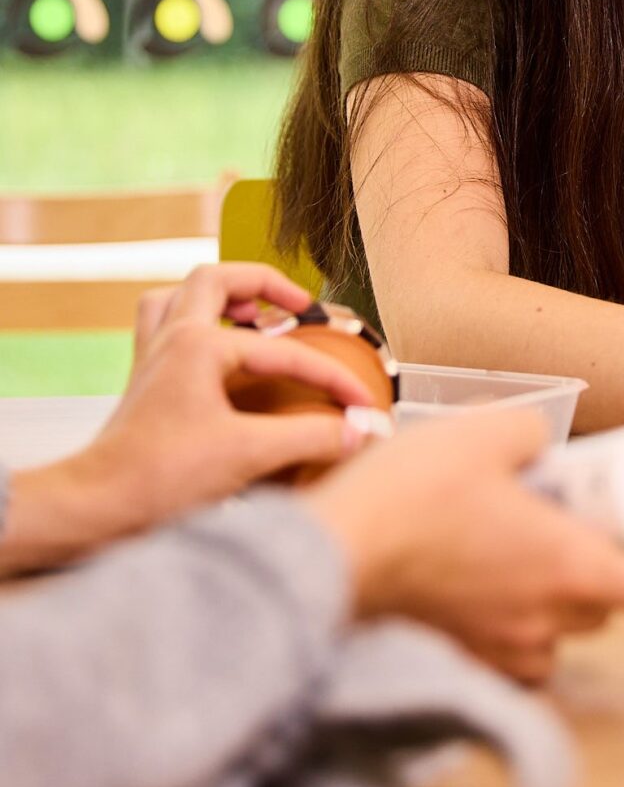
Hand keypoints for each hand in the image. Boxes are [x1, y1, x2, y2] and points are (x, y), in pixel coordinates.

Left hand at [1, 264, 372, 576]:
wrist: (98, 507)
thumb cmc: (156, 478)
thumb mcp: (249, 455)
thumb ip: (311, 437)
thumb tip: (359, 431)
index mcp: (197, 345)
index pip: (283, 351)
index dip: (329, 378)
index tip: (360, 405)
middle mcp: (170, 340)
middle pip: (214, 279)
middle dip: (262, 284)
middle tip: (298, 304)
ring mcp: (152, 361)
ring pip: (178, 298)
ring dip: (216, 298)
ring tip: (250, 315)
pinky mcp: (145, 388)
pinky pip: (163, 333)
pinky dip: (192, 329)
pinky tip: (215, 358)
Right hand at [305, 410, 623, 682]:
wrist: (336, 550)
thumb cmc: (410, 493)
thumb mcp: (481, 431)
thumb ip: (527, 430)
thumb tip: (542, 443)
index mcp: (566, 566)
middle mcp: (543, 619)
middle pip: (605, 612)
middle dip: (599, 573)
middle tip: (570, 530)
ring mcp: (501, 648)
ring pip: (558, 638)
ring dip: (555, 606)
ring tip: (524, 562)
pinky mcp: (461, 660)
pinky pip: (510, 658)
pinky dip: (513, 633)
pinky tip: (487, 594)